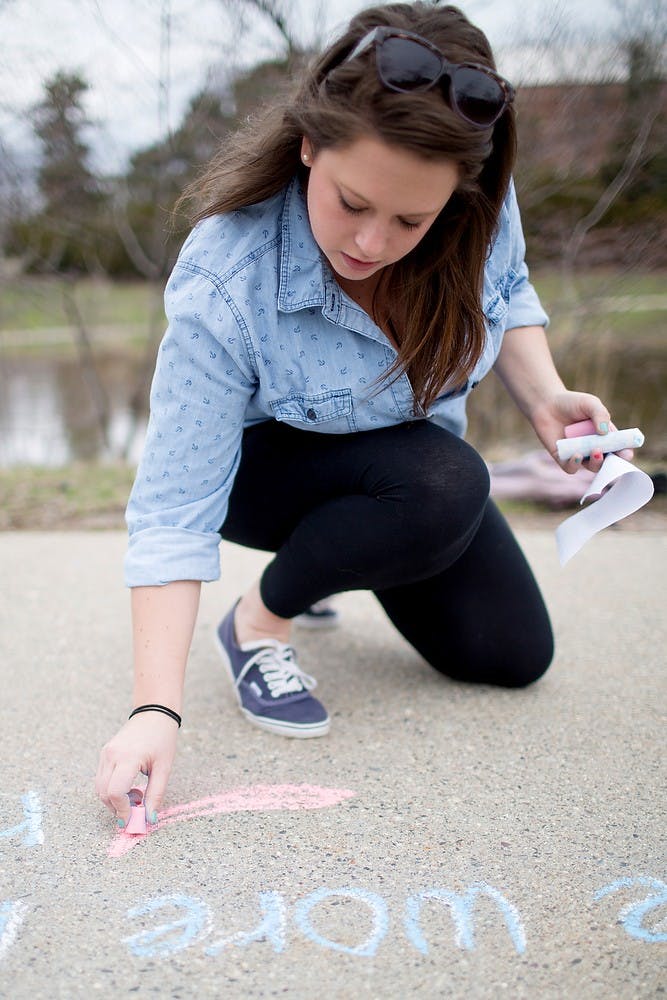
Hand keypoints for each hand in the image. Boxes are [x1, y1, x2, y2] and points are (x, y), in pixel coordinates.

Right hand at [95, 711, 177, 826]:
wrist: (154, 713)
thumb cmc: (162, 738)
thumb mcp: (164, 768)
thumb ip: (156, 794)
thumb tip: (149, 819)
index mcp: (128, 757)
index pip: (115, 792)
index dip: (122, 810)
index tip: (133, 820)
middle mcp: (111, 755)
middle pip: (104, 793)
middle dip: (117, 807)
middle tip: (137, 809)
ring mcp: (105, 753)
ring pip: (100, 787)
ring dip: (115, 799)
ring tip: (137, 794)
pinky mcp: (104, 753)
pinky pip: (102, 778)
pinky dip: (112, 788)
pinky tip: (130, 786)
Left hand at [531, 390, 633, 474]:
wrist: (546, 403)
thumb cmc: (571, 402)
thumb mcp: (590, 404)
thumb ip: (601, 414)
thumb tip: (605, 432)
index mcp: (605, 436)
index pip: (619, 448)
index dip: (625, 453)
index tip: (627, 454)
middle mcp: (593, 447)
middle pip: (607, 462)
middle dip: (611, 461)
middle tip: (609, 453)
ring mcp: (579, 454)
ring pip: (591, 467)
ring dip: (596, 462)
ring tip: (595, 450)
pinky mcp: (562, 458)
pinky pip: (571, 468)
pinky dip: (575, 464)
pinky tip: (576, 454)